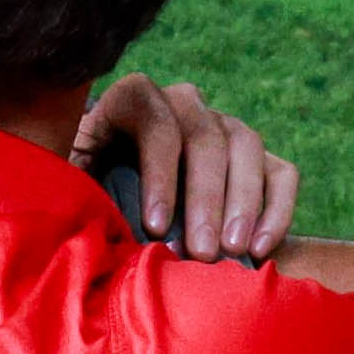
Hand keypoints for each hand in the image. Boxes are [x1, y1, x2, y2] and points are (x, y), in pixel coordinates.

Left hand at [72, 72, 297, 261]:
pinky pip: (281, 172)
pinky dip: (276, 209)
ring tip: (232, 252)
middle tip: (202, 252)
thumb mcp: (72, 184)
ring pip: (246, 147)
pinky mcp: (257, 157)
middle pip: (205, 136)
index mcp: (131, 100)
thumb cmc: (86, 193)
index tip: (154, 226)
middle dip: (205, 198)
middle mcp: (183, 104)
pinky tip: (260, 249)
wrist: (113, 196)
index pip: (153, 119)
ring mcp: (224, 126)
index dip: (158, 171)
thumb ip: (79, 190)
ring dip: (243, 202)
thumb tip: (92, 218)